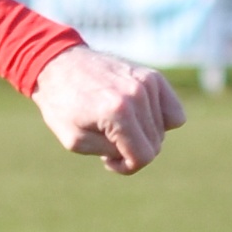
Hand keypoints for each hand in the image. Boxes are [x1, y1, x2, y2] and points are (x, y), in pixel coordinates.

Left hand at [31, 45, 186, 174]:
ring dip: (142, 135)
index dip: (128, 166)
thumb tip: (137, 152)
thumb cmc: (62, 105)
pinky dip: (159, 120)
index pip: (143, 156)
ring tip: (117, 126)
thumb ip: (111, 153)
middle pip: (155, 144)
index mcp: (117, 112)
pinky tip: (136, 117)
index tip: (108, 160)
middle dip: (133, 151)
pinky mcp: (153, 76)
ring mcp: (148, 83)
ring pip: (163, 129)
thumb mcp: (76, 142)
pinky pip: (174, 111)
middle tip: (108, 142)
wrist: (57, 64)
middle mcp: (138, 95)